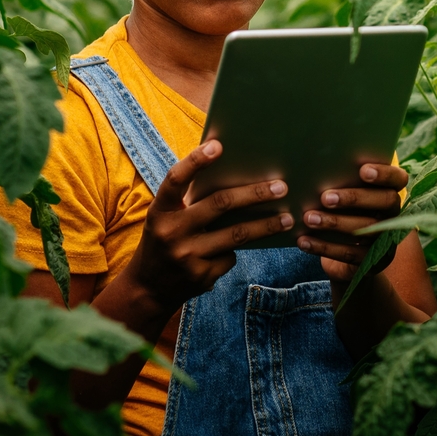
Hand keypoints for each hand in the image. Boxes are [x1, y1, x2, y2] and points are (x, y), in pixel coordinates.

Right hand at [126, 139, 294, 306]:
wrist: (148, 289)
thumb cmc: (165, 241)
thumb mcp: (166, 219)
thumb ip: (191, 200)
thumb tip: (236, 175)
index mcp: (159, 211)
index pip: (176, 180)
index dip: (195, 161)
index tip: (218, 145)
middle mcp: (171, 232)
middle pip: (220, 204)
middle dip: (255, 194)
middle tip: (281, 187)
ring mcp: (187, 256)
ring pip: (237, 235)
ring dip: (266, 225)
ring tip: (288, 219)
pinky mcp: (202, 276)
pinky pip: (231, 257)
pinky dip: (238, 250)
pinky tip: (243, 249)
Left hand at [298, 163, 408, 281]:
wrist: (345, 254)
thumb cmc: (342, 211)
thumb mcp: (346, 195)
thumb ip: (342, 181)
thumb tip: (315, 167)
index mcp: (390, 192)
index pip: (398, 179)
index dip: (384, 174)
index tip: (362, 170)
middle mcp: (393, 215)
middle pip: (385, 202)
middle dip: (355, 198)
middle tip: (325, 197)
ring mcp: (384, 239)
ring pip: (365, 229)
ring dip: (334, 223)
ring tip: (309, 218)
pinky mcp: (371, 261)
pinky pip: (348, 254)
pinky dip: (323, 247)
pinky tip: (303, 241)